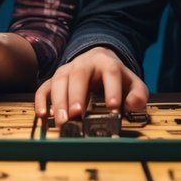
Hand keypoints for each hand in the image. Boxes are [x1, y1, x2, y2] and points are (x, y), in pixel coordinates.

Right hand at [34, 46, 148, 125]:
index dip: (112, 88)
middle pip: (79, 76)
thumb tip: (132, 104)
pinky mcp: (54, 80)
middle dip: (77, 95)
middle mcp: (84, 64)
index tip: (113, 106)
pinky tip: (43, 115)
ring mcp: (67, 71)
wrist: (96, 60)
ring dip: (59, 101)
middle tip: (77, 115)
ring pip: (60, 81)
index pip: (111, 72)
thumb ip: (138, 94)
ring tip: (62, 121)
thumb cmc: (114, 76)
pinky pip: (44, 88)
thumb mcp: (131, 82)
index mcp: (106, 63)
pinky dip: (41, 101)